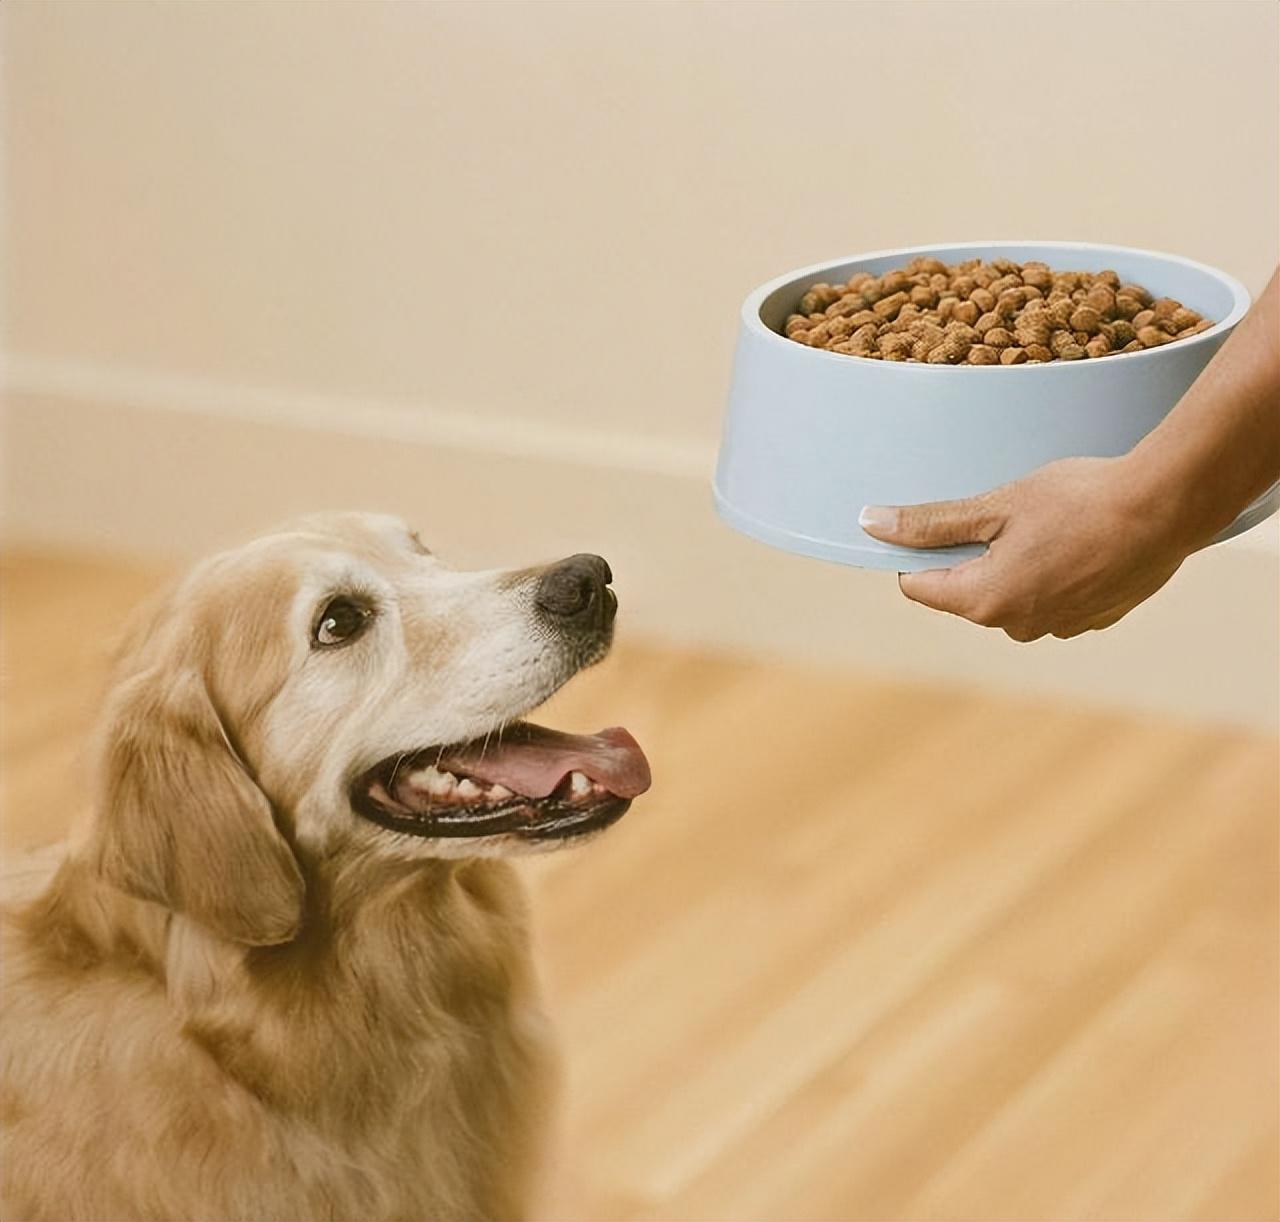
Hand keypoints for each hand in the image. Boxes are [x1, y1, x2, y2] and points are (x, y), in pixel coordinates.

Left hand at [858, 456, 1202, 641]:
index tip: (940, 522)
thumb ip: (932, 523)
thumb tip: (872, 524)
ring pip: (1011, 594)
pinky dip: (1054, 572)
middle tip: (1004, 514)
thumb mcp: (995, 505)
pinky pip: (1053, 596)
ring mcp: (1058, 626)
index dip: (919, 552)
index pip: (918, 586)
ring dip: (1015, 563)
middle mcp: (1017, 626)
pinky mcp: (1093, 618)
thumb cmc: (1078, 500)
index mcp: (983, 602)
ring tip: (1048, 524)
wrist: (1167, 506)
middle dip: (973, 556)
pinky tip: (1077, 540)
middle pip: (965, 592)